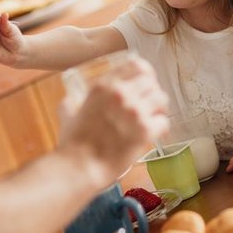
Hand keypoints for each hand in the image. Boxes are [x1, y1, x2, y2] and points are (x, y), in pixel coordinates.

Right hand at [59, 55, 169, 181]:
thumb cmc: (73, 143)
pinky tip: (154, 132)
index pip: (135, 65)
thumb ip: (71, 101)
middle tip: (149, 102)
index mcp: (103, 86)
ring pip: (161, 98)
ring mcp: (135, 112)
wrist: (80, 167)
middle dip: (152, 91)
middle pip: (151, 81)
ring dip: (159, 107)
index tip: (145, 80)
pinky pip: (164, 121)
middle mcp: (121, 94)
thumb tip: (70, 99)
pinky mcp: (146, 131)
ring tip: (153, 115)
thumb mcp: (67, 113)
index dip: (144, 72)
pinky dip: (161, 126)